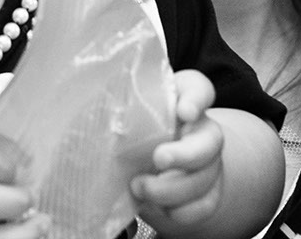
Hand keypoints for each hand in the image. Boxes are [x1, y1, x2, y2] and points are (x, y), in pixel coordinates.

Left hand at [130, 70, 223, 233]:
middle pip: (210, 140)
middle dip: (185, 154)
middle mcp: (203, 130)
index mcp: (183, 101)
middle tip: (158, 158)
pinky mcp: (209, 194)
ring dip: (171, 189)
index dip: (195, 100)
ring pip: (204, 178)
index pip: (198, 89)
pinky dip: (181, 211)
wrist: (157, 165)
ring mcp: (210, 164)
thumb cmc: (137, 131)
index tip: (183, 111)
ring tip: (139, 187)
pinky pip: (203, 206)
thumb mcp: (129, 113)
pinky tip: (158, 208)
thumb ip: (122, 108)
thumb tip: (90, 112)